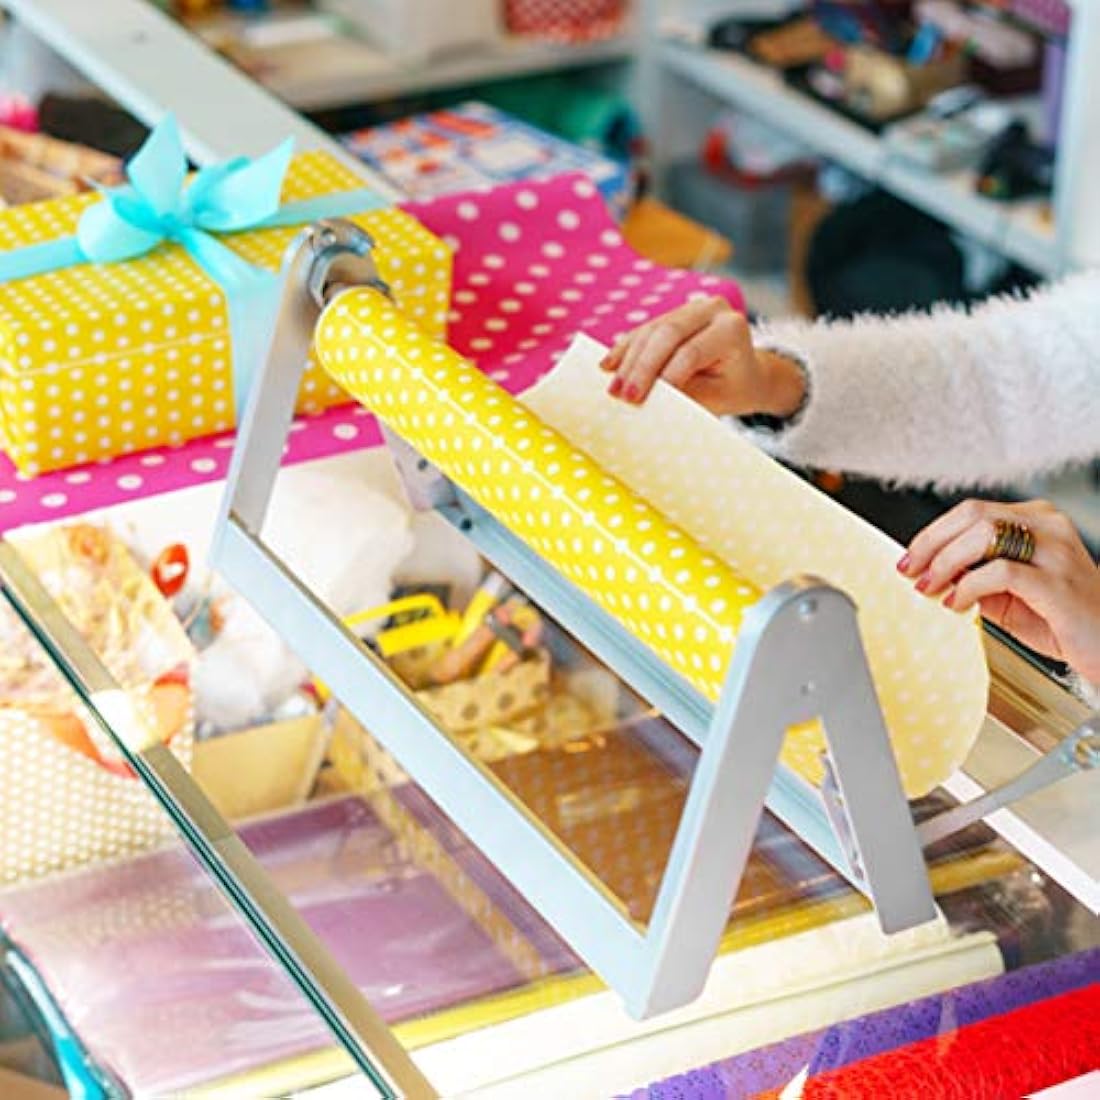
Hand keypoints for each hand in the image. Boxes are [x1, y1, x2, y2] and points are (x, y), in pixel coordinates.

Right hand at [599, 297, 806, 417]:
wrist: (745, 374)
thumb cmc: (733, 389)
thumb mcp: (717, 398)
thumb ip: (686, 395)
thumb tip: (650, 397)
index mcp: (731, 329)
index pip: (691, 351)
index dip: (665, 374)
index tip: (642, 400)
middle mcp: (712, 309)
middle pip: (667, 334)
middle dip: (641, 366)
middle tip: (621, 394)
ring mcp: (691, 308)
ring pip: (651, 330)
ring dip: (628, 360)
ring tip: (611, 387)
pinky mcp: (673, 314)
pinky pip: (644, 330)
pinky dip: (625, 349)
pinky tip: (608, 365)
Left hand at [899, 499, 1099, 681]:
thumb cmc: (1061, 619)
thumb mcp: (1007, 593)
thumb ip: (973, 575)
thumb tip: (928, 571)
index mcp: (1036, 520)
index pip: (971, 512)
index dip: (932, 534)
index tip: (909, 559)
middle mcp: (1048, 527)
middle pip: (972, 516)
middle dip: (932, 545)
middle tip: (912, 573)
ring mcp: (1056, 552)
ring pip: (983, 535)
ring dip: (946, 563)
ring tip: (932, 589)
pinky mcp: (1057, 582)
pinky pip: (1000, 572)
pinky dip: (969, 586)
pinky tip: (958, 604)